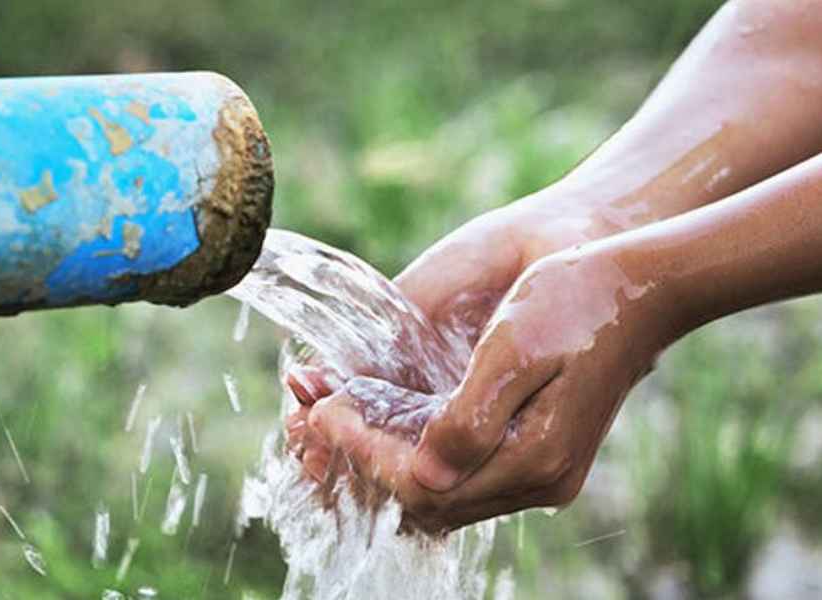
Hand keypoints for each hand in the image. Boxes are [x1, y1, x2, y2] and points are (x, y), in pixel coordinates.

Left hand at [285, 192, 623, 520]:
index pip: (423, 485)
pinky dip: (415, 454)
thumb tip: (420, 473)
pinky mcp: (539, 454)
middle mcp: (539, 479)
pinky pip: (462, 473)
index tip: (324, 412)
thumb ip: (469, 418)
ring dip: (384, 461)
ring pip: (441, 492)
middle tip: (316, 420)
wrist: (638, 286)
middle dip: (363, 464)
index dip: (363, 454)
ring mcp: (541, 471)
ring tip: (339, 419)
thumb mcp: (516, 347)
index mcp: (534, 457)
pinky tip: (386, 422)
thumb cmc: (576, 301)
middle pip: (427, 501)